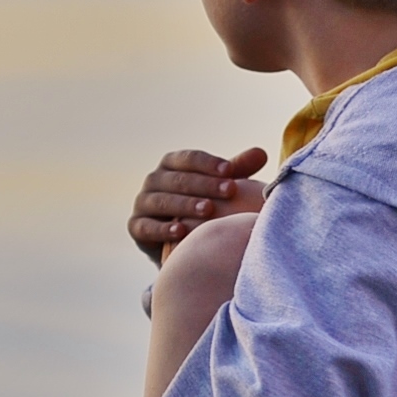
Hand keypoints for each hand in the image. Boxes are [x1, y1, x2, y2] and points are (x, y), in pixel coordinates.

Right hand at [129, 147, 268, 263]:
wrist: (180, 244)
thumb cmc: (205, 207)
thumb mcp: (219, 187)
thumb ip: (237, 170)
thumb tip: (261, 153)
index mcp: (172, 165)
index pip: (188, 158)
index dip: (208, 164)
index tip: (231, 172)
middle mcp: (154, 180)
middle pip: (176, 178)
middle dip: (203, 184)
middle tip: (230, 191)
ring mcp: (142, 203)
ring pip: (160, 200)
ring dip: (184, 205)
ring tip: (209, 211)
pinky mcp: (136, 227)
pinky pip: (146, 226)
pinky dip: (162, 229)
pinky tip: (181, 233)